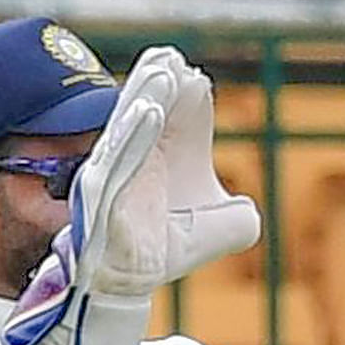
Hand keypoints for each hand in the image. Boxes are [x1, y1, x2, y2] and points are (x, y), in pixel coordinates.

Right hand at [13, 45, 265, 344]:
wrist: (123, 287)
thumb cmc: (162, 249)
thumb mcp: (219, 231)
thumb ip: (239, 218)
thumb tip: (245, 206)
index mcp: (161, 158)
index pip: (178, 120)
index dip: (188, 98)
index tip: (196, 76)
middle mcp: (135, 161)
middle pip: (149, 115)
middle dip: (160, 85)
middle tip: (171, 57)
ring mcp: (114, 177)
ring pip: (130, 130)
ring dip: (146, 98)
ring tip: (163, 72)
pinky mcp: (99, 198)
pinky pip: (113, 160)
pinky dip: (130, 136)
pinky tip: (148, 112)